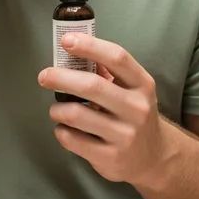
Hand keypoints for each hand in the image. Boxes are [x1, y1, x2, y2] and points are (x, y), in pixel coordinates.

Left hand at [37, 34, 171, 187]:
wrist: (154, 157)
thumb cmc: (134, 114)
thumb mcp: (132, 89)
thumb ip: (108, 71)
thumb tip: (74, 54)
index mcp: (142, 84)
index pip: (117, 58)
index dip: (89, 46)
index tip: (66, 40)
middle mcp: (136, 108)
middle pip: (92, 86)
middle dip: (61, 78)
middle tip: (44, 76)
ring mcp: (124, 135)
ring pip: (76, 115)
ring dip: (57, 109)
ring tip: (56, 109)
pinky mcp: (110, 158)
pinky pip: (72, 139)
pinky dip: (61, 131)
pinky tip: (65, 128)